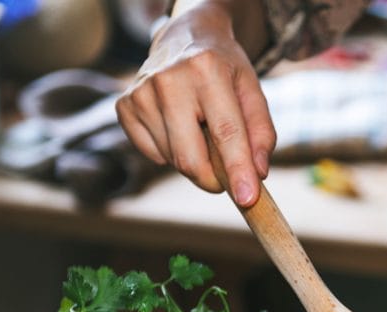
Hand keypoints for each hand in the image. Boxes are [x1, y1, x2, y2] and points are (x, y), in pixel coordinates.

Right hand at [115, 1, 273, 205]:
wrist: (185, 36)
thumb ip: (262, 133)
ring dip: (194, 159)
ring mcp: (141, 93)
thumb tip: (257, 174)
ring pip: (173, 160)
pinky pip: (153, 155)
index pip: (225, 133)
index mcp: (207, 70)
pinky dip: (171, 152)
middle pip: (190, 157)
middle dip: (213, 179)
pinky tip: (179, 127)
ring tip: (201, 128)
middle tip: (227, 176)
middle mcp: (169, 80)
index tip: (248, 200)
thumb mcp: (253, 91)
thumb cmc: (225, 70)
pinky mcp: (124, 106)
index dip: (237, 170)